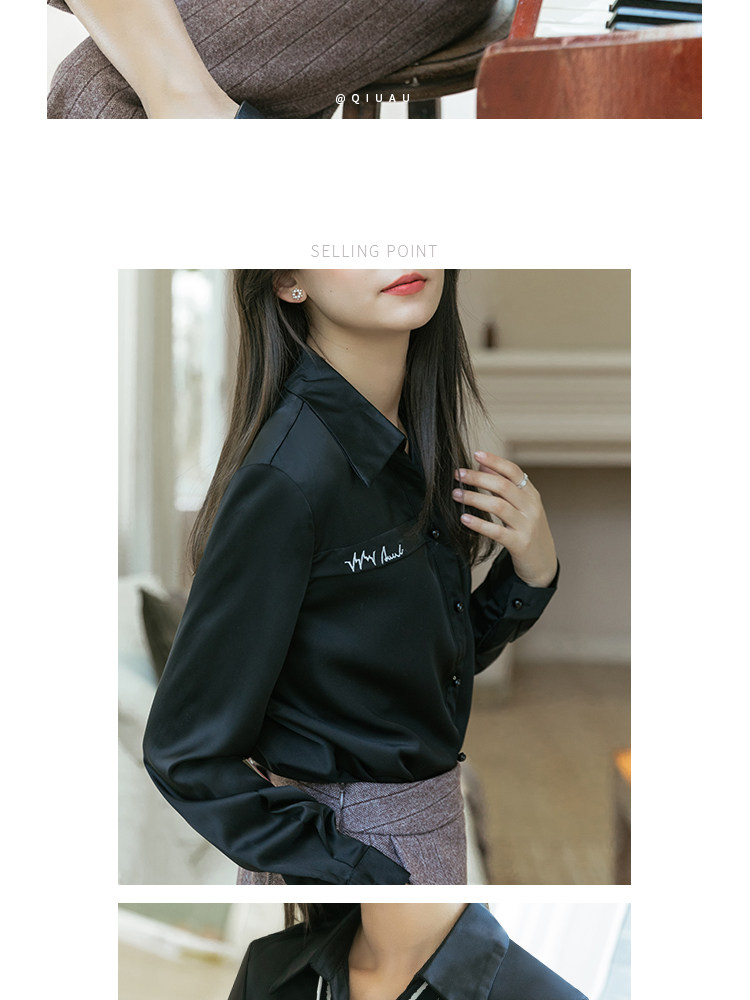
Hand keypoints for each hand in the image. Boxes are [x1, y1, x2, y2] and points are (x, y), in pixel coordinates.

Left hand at [452, 451, 556, 587]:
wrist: (542, 562)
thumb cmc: (527, 529)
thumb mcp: (520, 505)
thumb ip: (503, 486)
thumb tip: (482, 465)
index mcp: (531, 494)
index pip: (514, 471)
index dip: (495, 461)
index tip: (476, 454)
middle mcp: (531, 507)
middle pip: (503, 486)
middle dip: (478, 478)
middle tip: (458, 474)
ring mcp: (527, 526)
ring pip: (499, 506)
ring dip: (474, 498)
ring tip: (456, 494)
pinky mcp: (519, 544)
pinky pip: (496, 531)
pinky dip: (479, 524)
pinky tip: (464, 519)